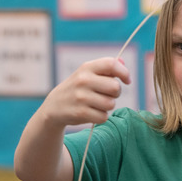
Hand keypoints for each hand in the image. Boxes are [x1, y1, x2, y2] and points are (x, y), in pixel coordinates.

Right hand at [14, 56, 131, 180]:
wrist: (54, 107)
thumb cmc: (77, 88)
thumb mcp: (87, 74)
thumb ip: (105, 68)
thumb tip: (123, 63)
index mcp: (86, 68)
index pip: (111, 64)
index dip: (124, 73)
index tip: (127, 81)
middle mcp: (83, 80)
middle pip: (115, 88)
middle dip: (115, 93)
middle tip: (106, 95)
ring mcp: (81, 97)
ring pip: (111, 104)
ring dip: (107, 106)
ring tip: (96, 104)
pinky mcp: (81, 113)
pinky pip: (104, 116)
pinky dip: (101, 117)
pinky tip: (91, 113)